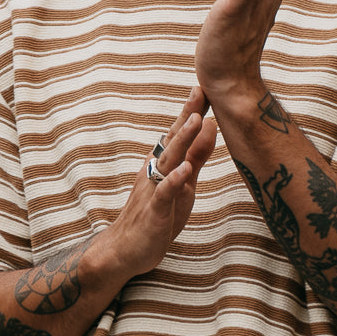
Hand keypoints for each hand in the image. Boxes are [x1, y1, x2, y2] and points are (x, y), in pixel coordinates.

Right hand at [98, 85, 217, 279]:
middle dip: (188, 115)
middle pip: (173, 139)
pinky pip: (164, 194)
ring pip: (168, 161)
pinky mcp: (155, 212)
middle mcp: (156, 170)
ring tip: (197, 120)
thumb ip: (198, 155)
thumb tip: (211, 125)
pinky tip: (185, 170)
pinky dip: (174, 181)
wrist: (126, 249)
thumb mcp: (185, 183)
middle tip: (201, 90)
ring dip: (183, 141)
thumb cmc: (158, 214)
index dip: (192, 110)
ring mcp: (153, 190)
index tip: (205, 86)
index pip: (178, 132)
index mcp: (163, 163)